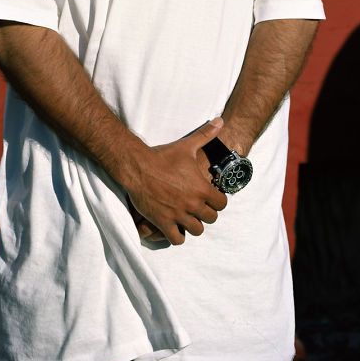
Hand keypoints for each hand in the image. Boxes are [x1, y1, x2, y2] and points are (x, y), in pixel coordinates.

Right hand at [124, 118, 227, 245]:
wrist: (137, 166)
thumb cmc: (163, 156)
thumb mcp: (187, 145)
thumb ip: (206, 135)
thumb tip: (220, 121)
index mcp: (202, 188)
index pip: (222, 204)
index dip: (217, 201)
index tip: (209, 197)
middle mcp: (193, 204)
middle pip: (211, 219)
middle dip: (205, 214)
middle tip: (196, 207)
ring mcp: (178, 215)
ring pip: (196, 231)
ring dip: (193, 225)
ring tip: (186, 217)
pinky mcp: (163, 222)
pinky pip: (177, 239)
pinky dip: (177, 236)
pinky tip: (173, 226)